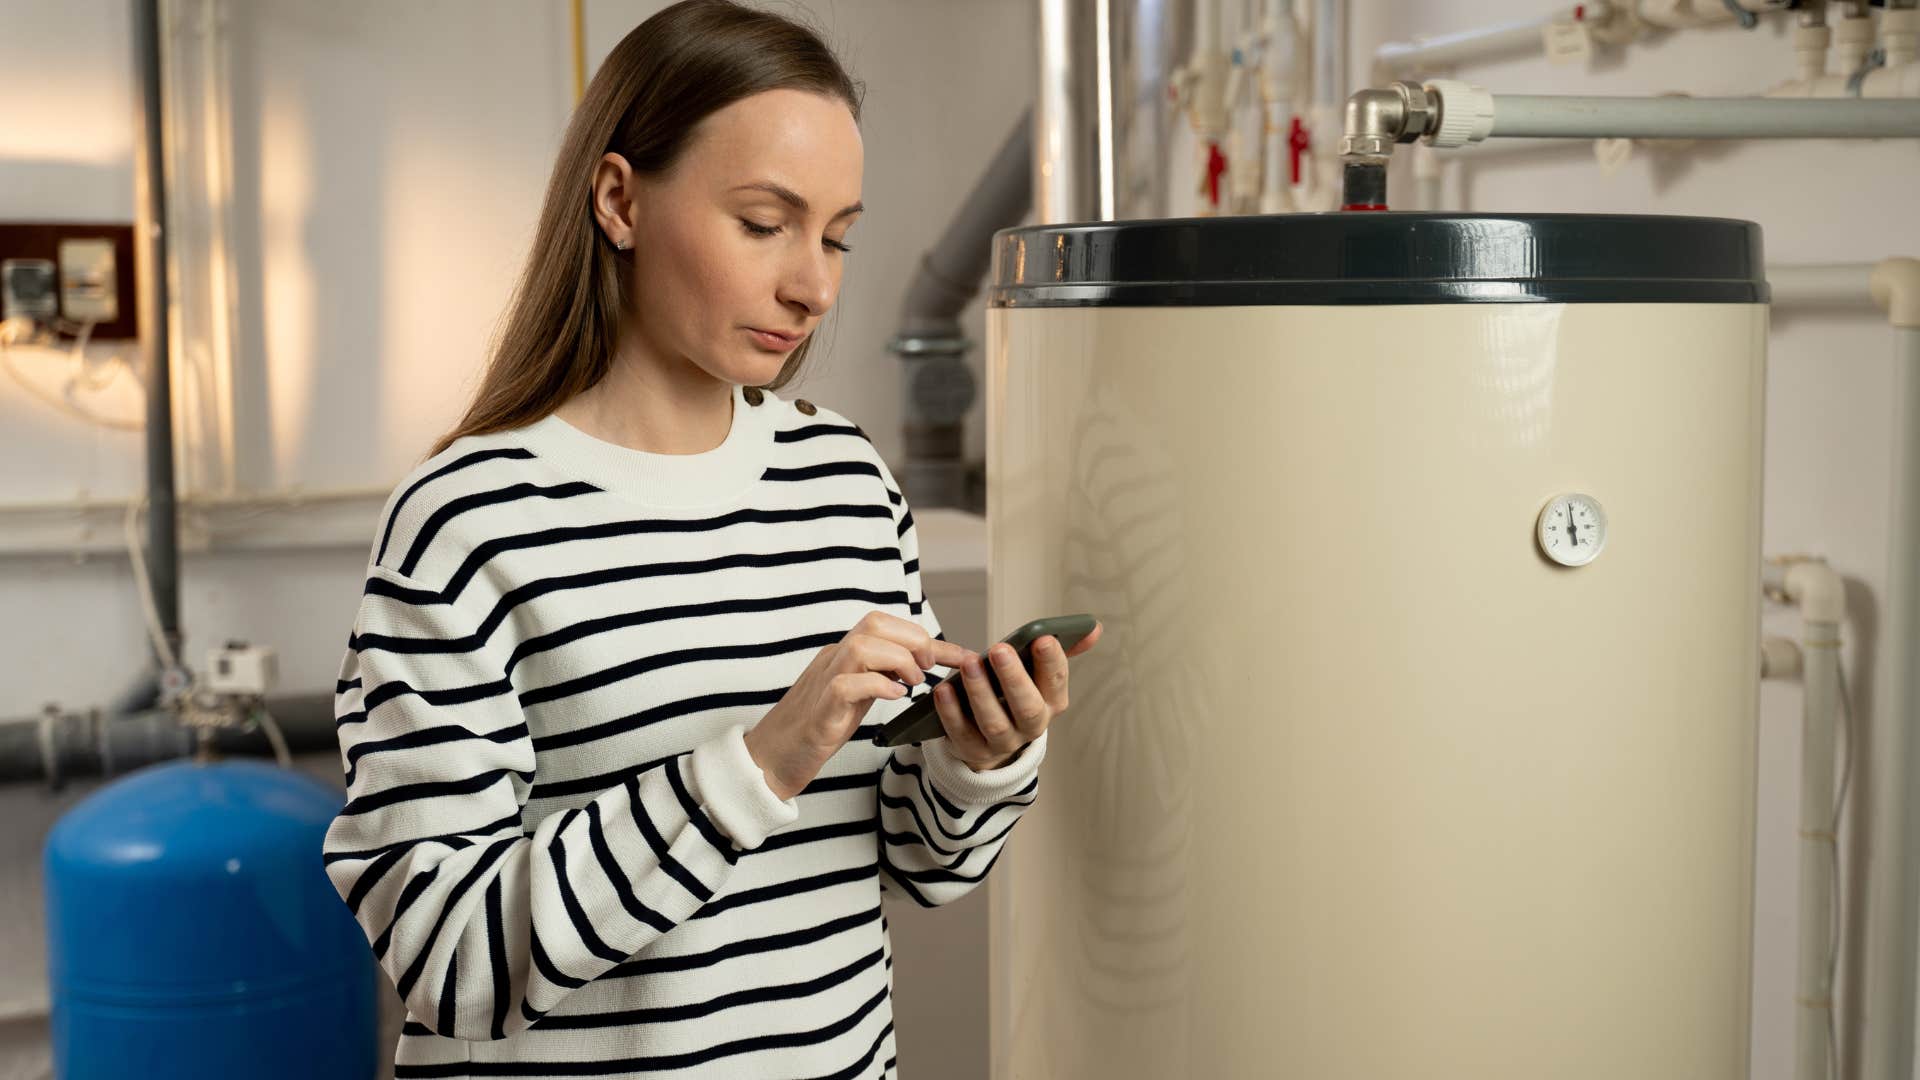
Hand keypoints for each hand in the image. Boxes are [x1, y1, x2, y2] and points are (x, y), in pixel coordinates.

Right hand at [745, 610, 973, 799]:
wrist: (770, 760)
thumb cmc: (814, 729)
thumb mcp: (857, 697)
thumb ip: (881, 677)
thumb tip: (918, 666)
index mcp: (843, 656)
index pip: (885, 627)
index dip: (926, 637)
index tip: (959, 656)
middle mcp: (833, 660)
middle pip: (874, 623)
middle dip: (913, 640)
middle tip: (928, 669)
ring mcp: (823, 682)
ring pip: (862, 645)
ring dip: (898, 660)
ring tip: (911, 684)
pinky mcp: (819, 710)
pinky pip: (847, 684)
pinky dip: (876, 685)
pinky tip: (893, 697)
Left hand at [935, 621, 1102, 770]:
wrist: (990, 740)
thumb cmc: (1015, 696)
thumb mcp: (1038, 676)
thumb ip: (1061, 650)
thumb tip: (1094, 627)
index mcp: (1052, 703)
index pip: (1056, 683)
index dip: (1051, 662)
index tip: (1042, 638)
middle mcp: (1032, 726)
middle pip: (1027, 707)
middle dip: (1014, 677)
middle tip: (999, 649)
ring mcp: (1003, 743)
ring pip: (995, 723)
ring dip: (981, 693)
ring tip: (969, 664)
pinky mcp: (974, 751)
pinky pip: (962, 734)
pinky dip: (952, 713)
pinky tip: (944, 690)